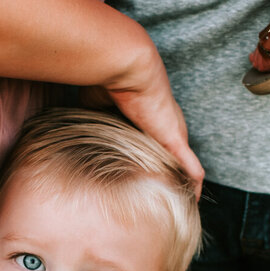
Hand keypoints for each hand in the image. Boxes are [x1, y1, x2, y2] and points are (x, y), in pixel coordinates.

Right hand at [82, 44, 204, 195]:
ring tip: (181, 203)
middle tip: (166, 197)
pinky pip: (191, 168)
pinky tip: (194, 202)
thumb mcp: (94, 107)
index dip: (152, 159)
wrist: (125, 66)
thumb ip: (91, 121)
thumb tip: (75, 134)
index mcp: (148, 117)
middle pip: (174, 156)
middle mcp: (166, 125)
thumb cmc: (108, 80)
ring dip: (183, 183)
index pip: (154, 142)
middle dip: (172, 175)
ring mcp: (174, 133)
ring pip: (185, 165)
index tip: (145, 176)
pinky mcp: (176, 140)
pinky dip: (192, 184)